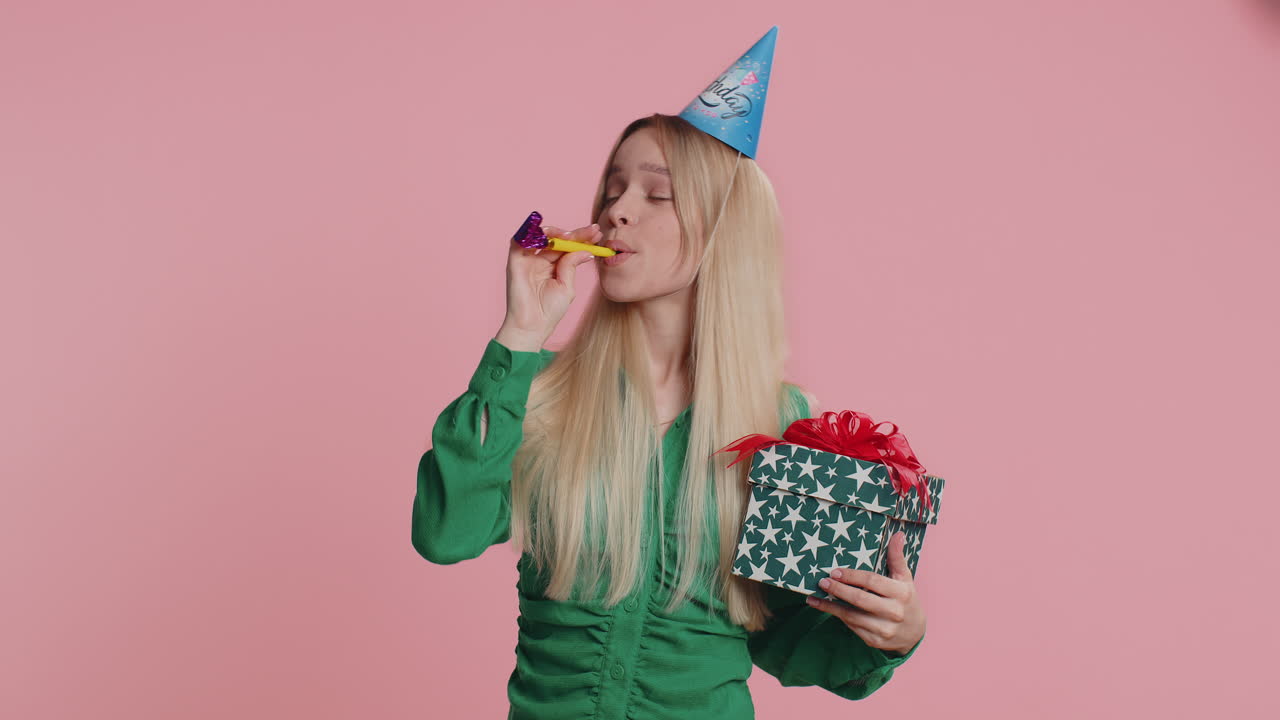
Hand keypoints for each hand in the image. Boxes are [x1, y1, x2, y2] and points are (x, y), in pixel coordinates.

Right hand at [498, 222, 601, 350]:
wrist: (532, 326)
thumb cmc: (549, 311)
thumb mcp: (567, 286)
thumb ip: (571, 266)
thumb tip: (585, 250)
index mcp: (553, 266)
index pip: (568, 247)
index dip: (582, 238)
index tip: (597, 234)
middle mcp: (540, 260)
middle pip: (557, 239)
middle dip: (575, 233)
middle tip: (592, 231)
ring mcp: (527, 259)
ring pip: (540, 235)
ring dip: (555, 232)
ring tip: (571, 236)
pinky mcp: (515, 261)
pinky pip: (520, 240)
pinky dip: (532, 233)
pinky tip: (549, 235)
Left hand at [805, 531, 925, 655]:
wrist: (914, 633)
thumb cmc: (906, 600)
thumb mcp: (905, 578)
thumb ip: (897, 557)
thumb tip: (898, 534)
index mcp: (901, 593)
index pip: (873, 581)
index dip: (852, 576)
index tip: (835, 571)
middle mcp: (894, 612)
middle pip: (860, 599)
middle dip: (839, 590)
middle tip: (822, 582)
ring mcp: (884, 629)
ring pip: (852, 616)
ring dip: (830, 607)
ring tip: (814, 597)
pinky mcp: (875, 640)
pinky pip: (852, 627)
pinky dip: (837, 617)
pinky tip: (825, 608)